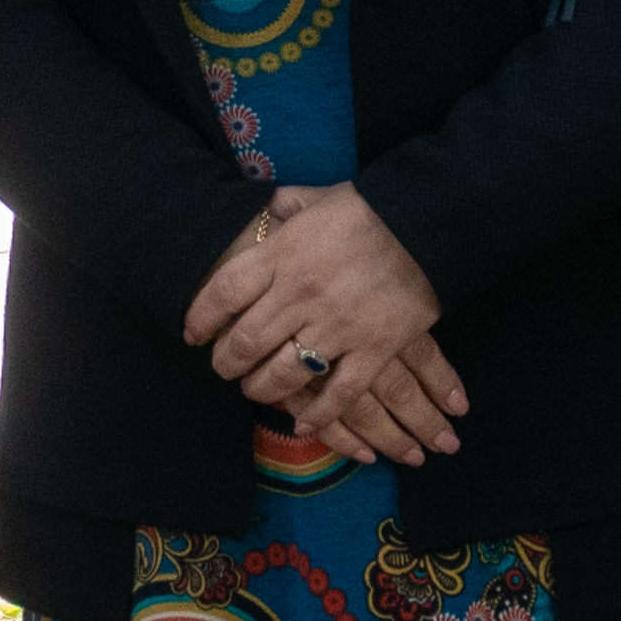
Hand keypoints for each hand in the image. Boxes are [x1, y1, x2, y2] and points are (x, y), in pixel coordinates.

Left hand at [185, 184, 463, 463]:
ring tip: (256, 391)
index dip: (201, 317)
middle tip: (223, 370)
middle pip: (246, 341)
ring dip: (262, 389)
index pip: (224, 292)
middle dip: (226, 363)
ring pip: (284, 373)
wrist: (427, 221)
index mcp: (284, 254)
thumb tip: (264, 210)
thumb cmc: (368, 209)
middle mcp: (302, 293)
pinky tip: (304, 422)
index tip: (192, 333)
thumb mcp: (316, 198)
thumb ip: (284, 208)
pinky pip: (340, 393)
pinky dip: (320, 414)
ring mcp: (338, 324)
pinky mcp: (375, 348)